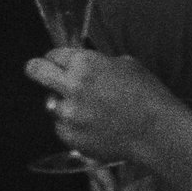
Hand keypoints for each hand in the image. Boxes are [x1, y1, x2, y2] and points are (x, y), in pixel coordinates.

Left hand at [27, 49, 187, 166]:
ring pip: (51, 103)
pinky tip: (95, 126)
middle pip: (35, 70)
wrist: (156, 132)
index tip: (58, 63)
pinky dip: (73, 126)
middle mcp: (71, 86)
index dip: (57, 58)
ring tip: (90, 111)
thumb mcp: (127, 65)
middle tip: (43, 74)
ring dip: (64, 104)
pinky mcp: (68, 136)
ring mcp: (67, 113)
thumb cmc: (148, 96)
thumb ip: (99, 63)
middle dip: (37, 69)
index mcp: (86, 64)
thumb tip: (86, 65)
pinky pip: (62, 126)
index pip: (54, 54)